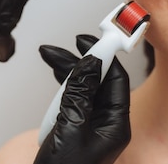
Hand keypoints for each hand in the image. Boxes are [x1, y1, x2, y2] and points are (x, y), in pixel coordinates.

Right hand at [36, 36, 129, 163]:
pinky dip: (63, 87)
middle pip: (100, 81)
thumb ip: (80, 92)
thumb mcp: (70, 127)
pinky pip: (74, 101)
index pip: (117, 79)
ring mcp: (92, 127)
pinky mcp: (77, 130)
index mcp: (116, 124)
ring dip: (68, 71)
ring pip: (85, 89)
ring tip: (50, 55)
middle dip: (82, 60)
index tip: (92, 38)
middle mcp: (108, 124)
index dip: (106, 55)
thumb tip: (90, 62)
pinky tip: (55, 75)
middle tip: (64, 45)